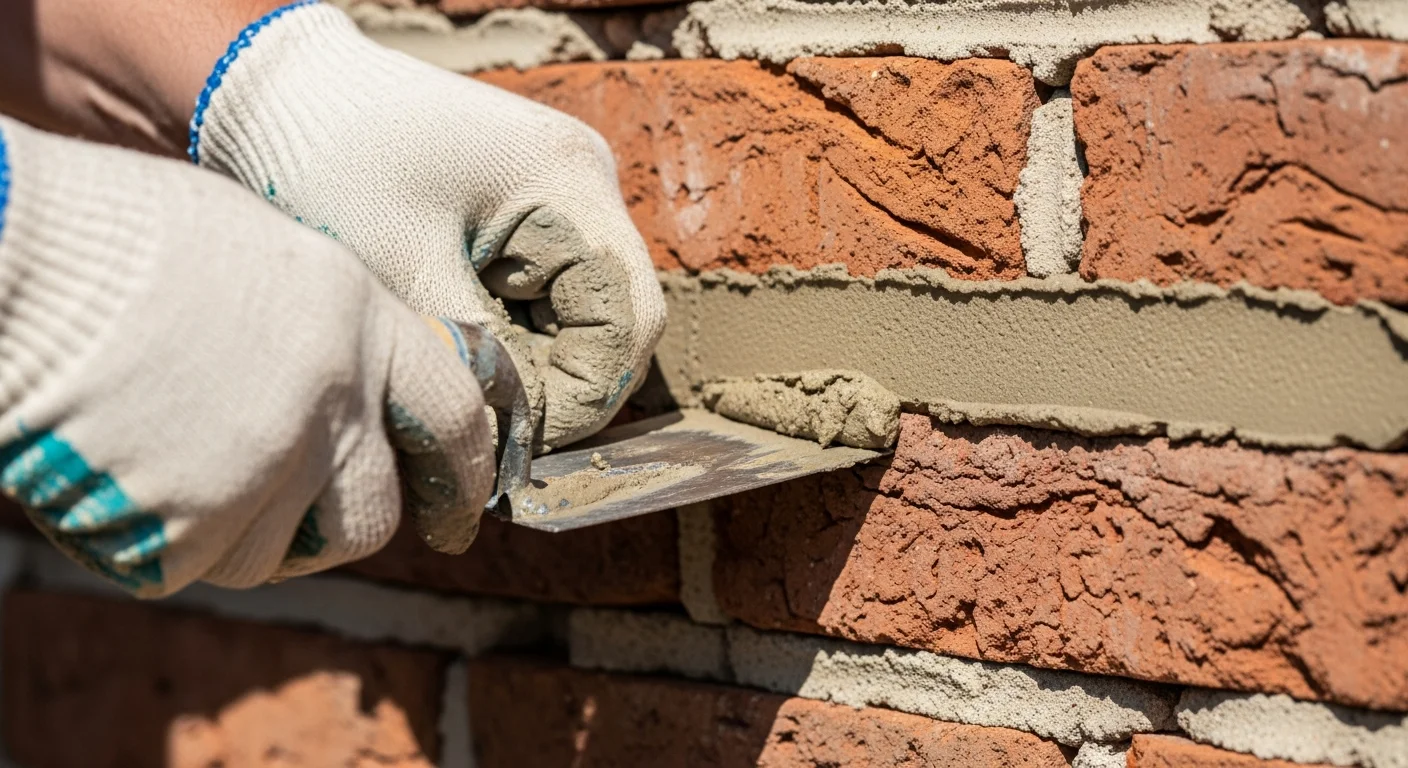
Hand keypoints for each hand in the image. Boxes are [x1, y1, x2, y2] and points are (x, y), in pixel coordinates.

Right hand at [0, 117, 494, 596]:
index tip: (460, 506)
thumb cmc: (117, 239)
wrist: (14, 257)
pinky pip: (194, 565)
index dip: (465, 470)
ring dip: (240, 533)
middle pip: (372, 513)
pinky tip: (121, 473)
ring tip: (174, 466)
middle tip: (294, 513)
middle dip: (340, 524)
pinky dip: (161, 540)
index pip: (453, 414)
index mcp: (355, 316)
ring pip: (281, 553)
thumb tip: (361, 392)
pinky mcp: (189, 526)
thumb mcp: (261, 255)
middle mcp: (331, 397)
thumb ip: (328, 330)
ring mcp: (264, 465)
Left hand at [189, 2, 666, 448]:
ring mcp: (559, 193)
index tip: (521, 441)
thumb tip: (516, 444)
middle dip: (558, 382)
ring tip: (460, 378)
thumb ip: (478, 362)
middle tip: (485, 422)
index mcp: (569, 183)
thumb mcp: (408, 277)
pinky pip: (544, 292)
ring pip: (579, 314)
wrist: (279, 92)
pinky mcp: (528, 206)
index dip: (586, 395)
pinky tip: (457, 341)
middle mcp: (583, 182)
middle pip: (613, 320)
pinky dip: (512, 331)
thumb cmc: (335, 165)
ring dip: (533, 360)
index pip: (626, 319)